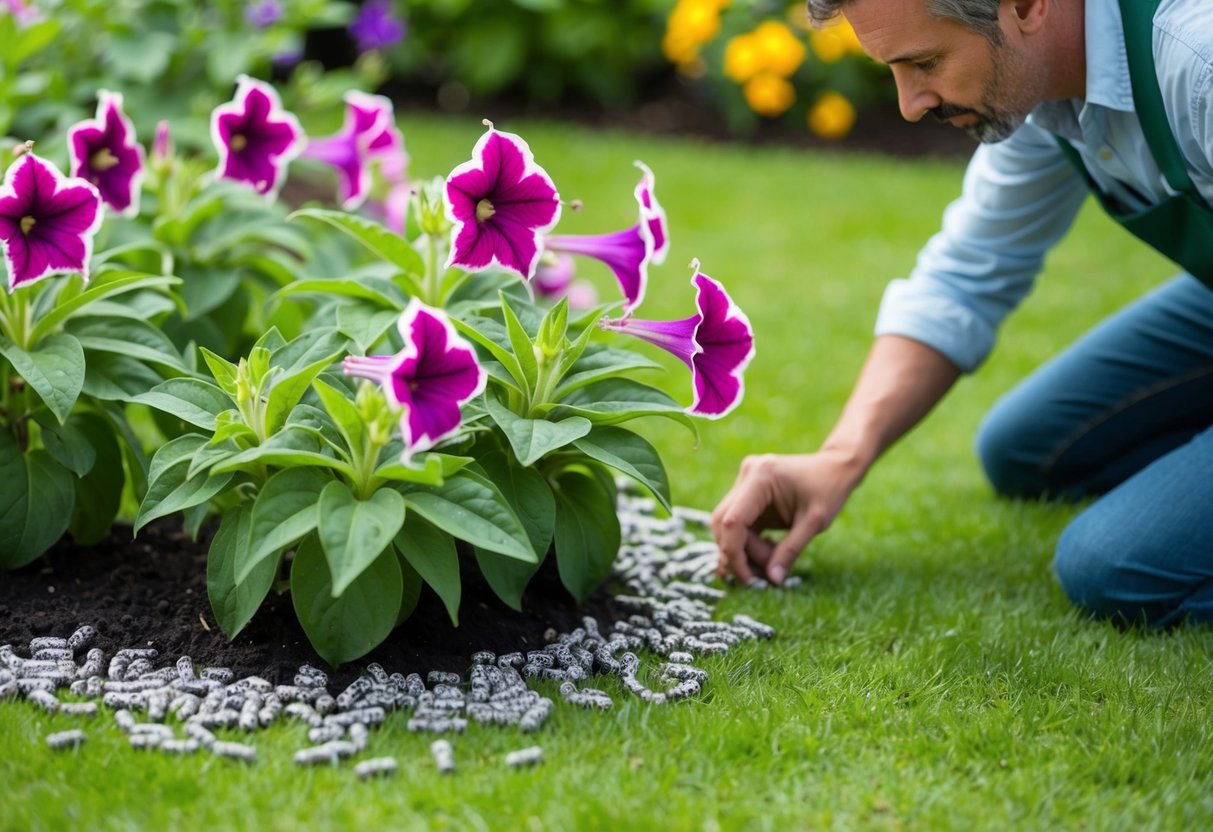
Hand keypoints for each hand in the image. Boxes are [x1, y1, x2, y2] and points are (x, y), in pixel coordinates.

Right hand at [710, 451, 859, 585]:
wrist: (836, 467)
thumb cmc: (830, 489)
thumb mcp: (815, 523)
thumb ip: (791, 551)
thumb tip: (773, 580)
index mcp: (761, 478)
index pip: (733, 521)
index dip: (735, 553)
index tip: (748, 579)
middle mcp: (747, 475)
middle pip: (724, 523)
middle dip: (738, 553)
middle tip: (762, 574)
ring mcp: (744, 482)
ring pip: (728, 526)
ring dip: (745, 549)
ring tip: (773, 559)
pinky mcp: (747, 492)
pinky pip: (739, 523)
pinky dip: (749, 542)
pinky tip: (769, 549)